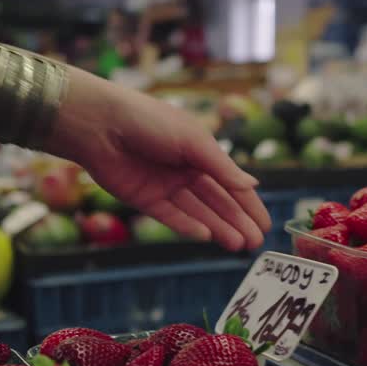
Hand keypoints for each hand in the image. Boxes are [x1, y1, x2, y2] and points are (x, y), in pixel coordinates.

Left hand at [47, 72, 270, 250]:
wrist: (101, 125)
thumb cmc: (149, 121)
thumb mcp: (193, 141)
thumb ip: (221, 166)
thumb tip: (253, 185)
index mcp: (200, 152)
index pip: (230, 182)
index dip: (249, 203)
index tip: (265, 225)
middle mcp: (184, 170)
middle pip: (217, 201)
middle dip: (237, 221)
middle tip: (255, 243)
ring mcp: (165, 186)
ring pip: (198, 212)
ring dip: (218, 228)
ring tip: (238, 244)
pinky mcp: (144, 200)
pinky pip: (171, 217)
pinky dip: (189, 226)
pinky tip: (207, 236)